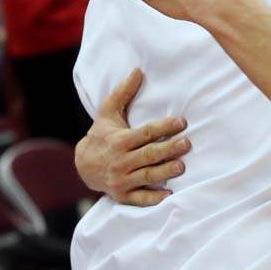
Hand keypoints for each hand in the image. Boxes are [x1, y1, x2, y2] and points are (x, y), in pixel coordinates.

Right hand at [74, 68, 190, 205]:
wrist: (83, 166)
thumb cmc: (101, 135)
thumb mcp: (108, 112)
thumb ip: (123, 92)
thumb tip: (138, 70)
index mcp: (120, 140)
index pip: (145, 133)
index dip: (164, 127)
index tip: (182, 122)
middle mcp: (121, 160)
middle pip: (148, 154)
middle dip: (168, 149)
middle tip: (187, 144)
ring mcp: (122, 179)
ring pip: (147, 175)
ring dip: (165, 172)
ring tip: (182, 166)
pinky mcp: (123, 195)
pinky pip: (140, 198)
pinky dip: (153, 198)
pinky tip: (169, 196)